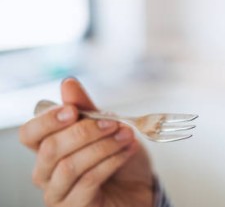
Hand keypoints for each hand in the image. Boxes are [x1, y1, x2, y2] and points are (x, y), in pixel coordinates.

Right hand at [19, 78, 154, 206]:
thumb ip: (87, 108)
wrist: (141, 189)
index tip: (73, 110)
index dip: (47, 120)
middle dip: (84, 131)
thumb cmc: (120, 160)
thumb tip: (68, 83)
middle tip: (113, 122)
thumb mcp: (107, 128)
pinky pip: (88, 181)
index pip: (30, 134)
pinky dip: (111, 161)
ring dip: (102, 146)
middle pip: (50, 148)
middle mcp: (46, 173)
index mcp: (48, 149)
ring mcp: (58, 193)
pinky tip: (128, 151)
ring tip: (126, 136)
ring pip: (69, 166)